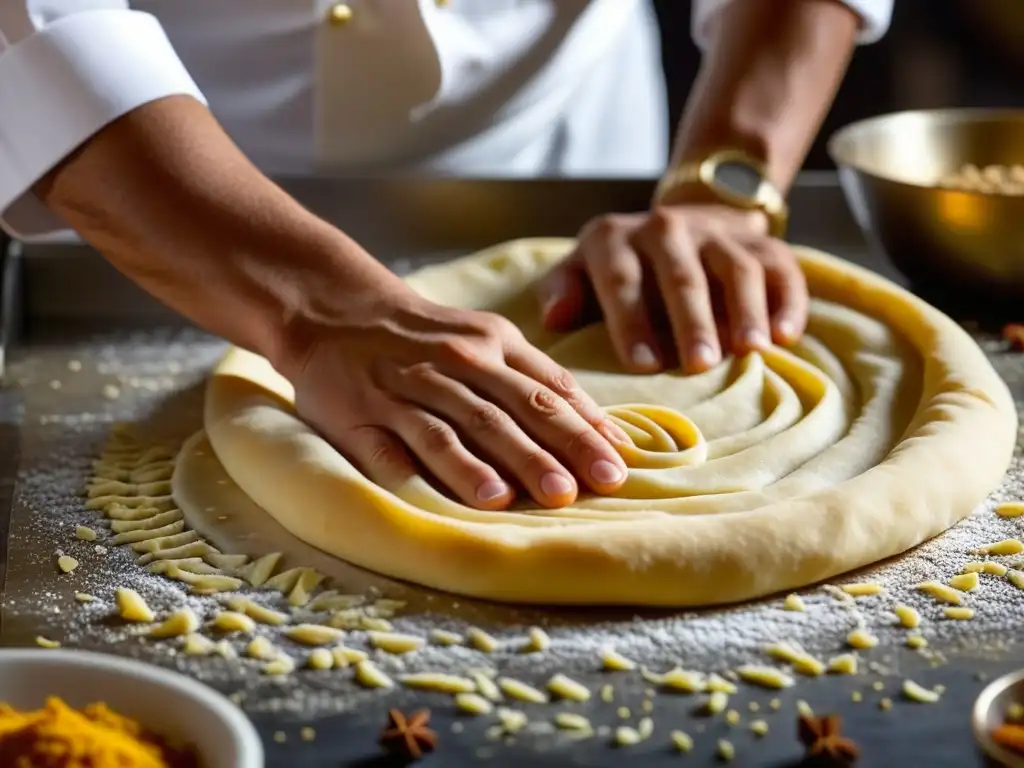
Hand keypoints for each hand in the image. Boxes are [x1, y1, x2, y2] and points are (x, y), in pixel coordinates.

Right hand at [282, 281, 628, 510]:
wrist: (337, 310)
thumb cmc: (430, 336)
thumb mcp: (490, 338)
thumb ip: (542, 378)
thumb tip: (604, 429)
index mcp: (492, 344)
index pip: (548, 388)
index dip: (585, 428)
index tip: (619, 465)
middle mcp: (452, 364)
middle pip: (509, 409)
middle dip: (551, 450)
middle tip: (590, 487)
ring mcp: (403, 389)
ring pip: (453, 427)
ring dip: (488, 462)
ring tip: (520, 498)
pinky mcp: (360, 415)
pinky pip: (389, 447)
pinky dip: (416, 471)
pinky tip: (432, 497)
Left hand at [538, 204, 807, 373]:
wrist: (684, 223)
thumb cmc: (623, 270)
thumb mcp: (581, 270)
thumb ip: (562, 290)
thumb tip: (554, 319)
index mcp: (615, 238)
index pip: (622, 280)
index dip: (632, 321)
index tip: (643, 365)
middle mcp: (667, 228)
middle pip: (682, 277)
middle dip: (692, 321)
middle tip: (699, 366)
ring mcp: (720, 234)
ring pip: (737, 269)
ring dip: (744, 311)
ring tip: (751, 351)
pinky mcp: (765, 243)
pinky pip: (782, 270)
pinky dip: (788, 303)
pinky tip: (786, 336)